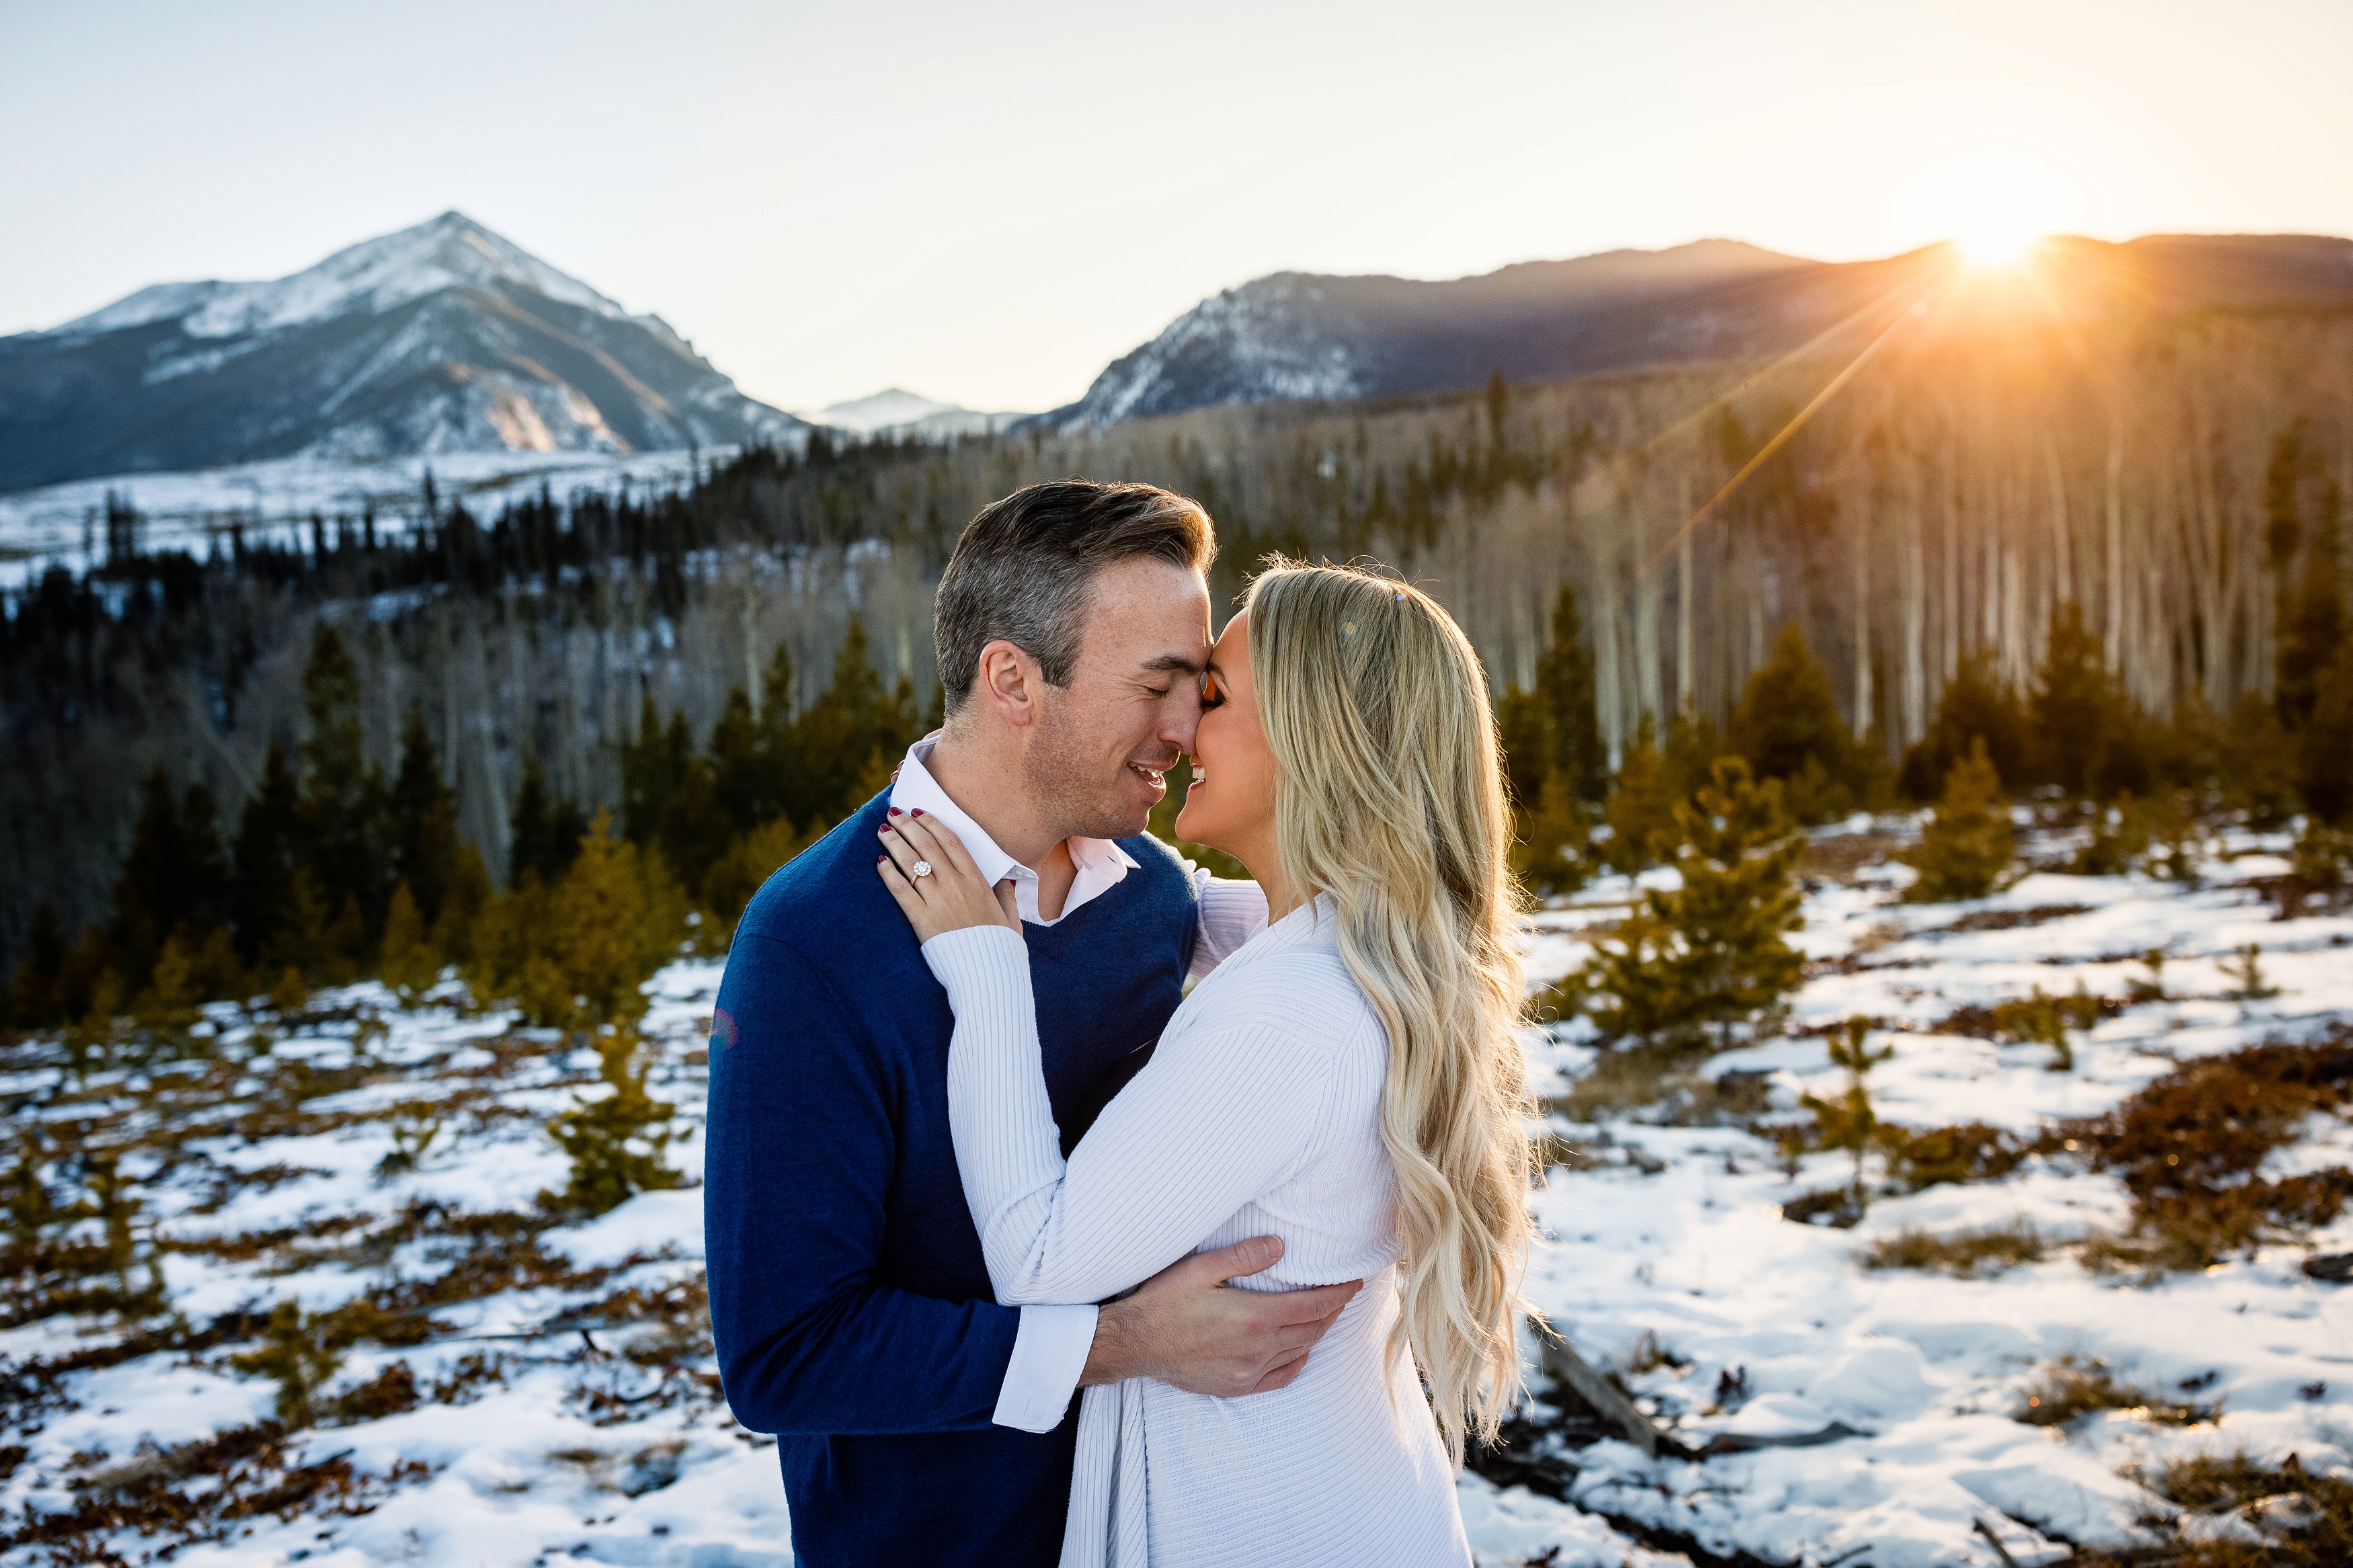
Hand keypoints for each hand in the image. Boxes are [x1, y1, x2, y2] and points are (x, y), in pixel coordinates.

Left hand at [876, 810, 1020, 942]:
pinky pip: (901, 890)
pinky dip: (888, 874)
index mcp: (978, 882)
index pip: (951, 842)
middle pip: (927, 845)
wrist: (989, 975)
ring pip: (911, 863)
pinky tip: (880, 862)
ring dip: (894, 842)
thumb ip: (1006, 896)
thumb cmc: (1001, 948)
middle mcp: (956, 886)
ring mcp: (938, 901)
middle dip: (907, 826)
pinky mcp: (922, 920)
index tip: (919, 812)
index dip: (932, 823)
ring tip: (882, 830)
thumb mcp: (1011, 918)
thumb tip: (1006, 881)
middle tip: (894, 814)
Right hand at [1080, 1236, 1362, 1396]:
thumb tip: (1281, 1246)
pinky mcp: (1236, 1386)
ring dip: (1318, 1332)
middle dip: (1333, 1310)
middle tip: (1345, 1294)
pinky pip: (1281, 1377)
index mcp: (1255, 1317)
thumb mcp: (1200, 1268)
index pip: (1313, 1305)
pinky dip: (1298, 1361)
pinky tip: (1300, 1351)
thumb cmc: (1164, 1302)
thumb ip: (1244, 1257)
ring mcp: (1249, 1371)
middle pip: (1312, 1328)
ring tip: (1327, 1315)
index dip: (1338, 1293)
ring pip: (1299, 1351)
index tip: (1355, 1282)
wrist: (1134, 1345)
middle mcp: (1259, 1348)